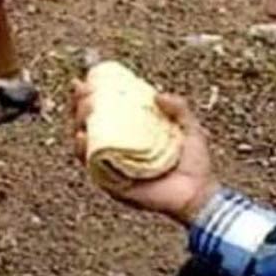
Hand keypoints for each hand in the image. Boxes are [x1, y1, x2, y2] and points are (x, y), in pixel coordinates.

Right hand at [71, 80, 219, 225]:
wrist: (198, 195)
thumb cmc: (194, 166)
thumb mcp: (191, 129)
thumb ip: (180, 109)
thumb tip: (158, 94)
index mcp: (132, 134)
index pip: (106, 112)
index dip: (92, 97)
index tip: (86, 80)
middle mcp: (118, 149)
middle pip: (89, 125)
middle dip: (80, 106)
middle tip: (84, 92)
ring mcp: (112, 166)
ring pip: (84, 143)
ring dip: (78, 123)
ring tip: (83, 109)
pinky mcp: (111, 183)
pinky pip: (91, 166)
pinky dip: (83, 151)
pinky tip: (82, 137)